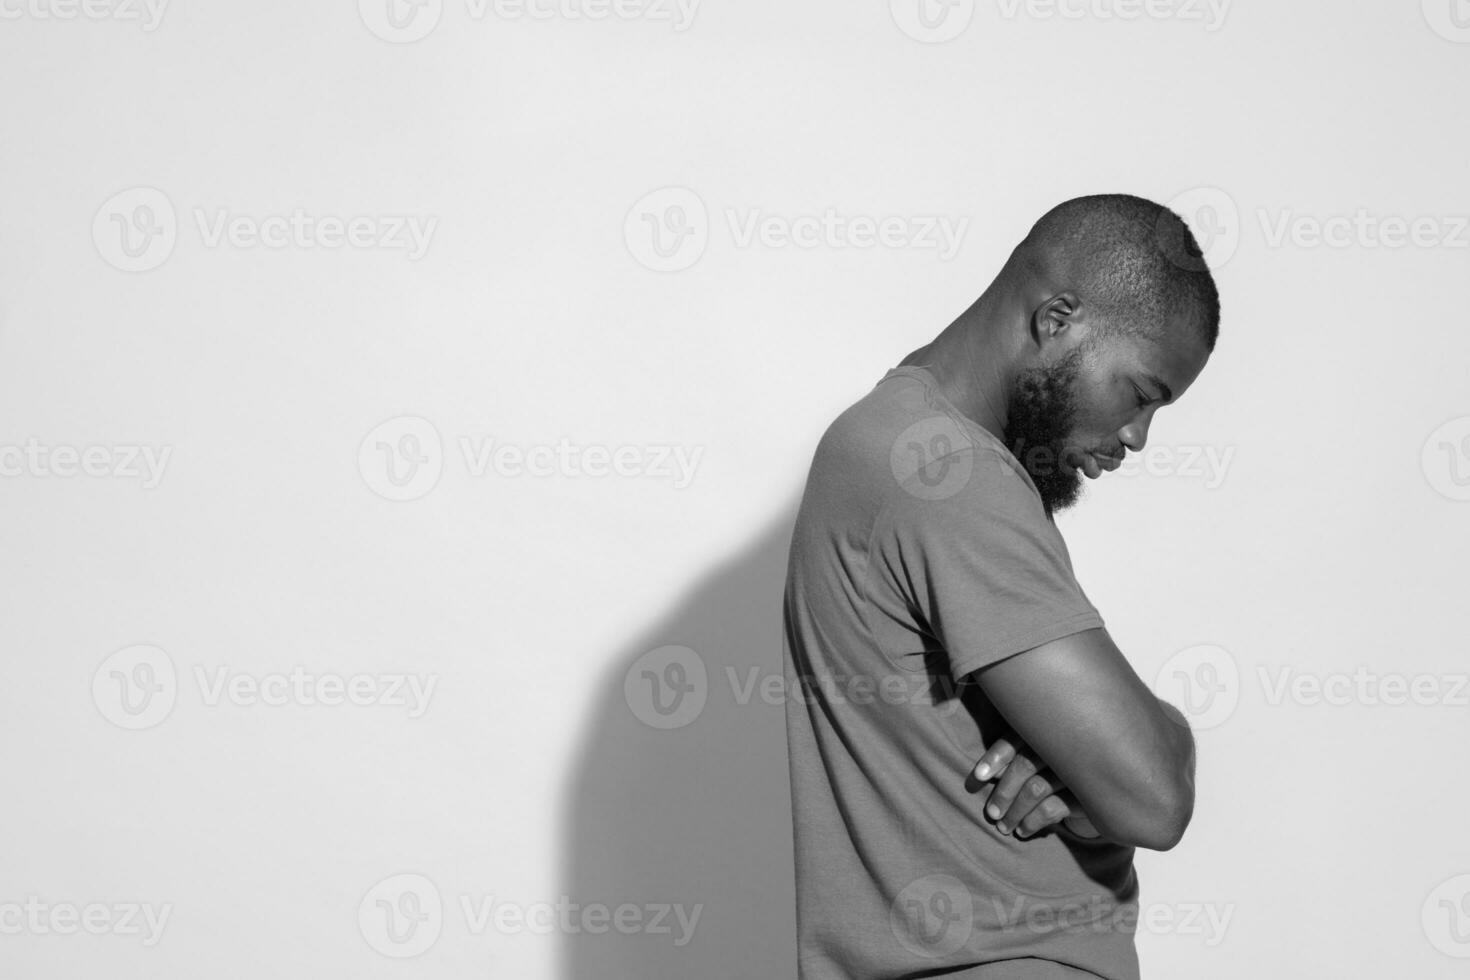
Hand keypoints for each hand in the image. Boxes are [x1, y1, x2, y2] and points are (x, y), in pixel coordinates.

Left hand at [969, 733, 1100, 839]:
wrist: (1104, 796)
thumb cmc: (1060, 775)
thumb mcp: (1038, 764)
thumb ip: (1014, 762)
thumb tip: (982, 775)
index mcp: (1049, 732)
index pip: (1017, 737)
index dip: (995, 756)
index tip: (978, 776)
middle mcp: (1064, 746)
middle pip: (1025, 764)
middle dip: (1003, 791)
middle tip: (991, 813)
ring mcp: (1078, 770)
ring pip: (1035, 788)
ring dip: (1014, 811)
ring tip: (1003, 827)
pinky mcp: (1089, 796)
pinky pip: (1052, 808)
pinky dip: (1032, 821)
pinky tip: (1023, 830)